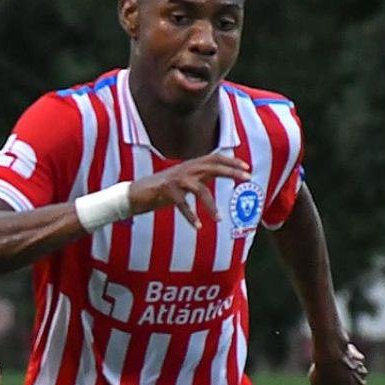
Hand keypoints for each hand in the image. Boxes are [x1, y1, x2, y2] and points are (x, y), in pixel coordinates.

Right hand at [128, 154, 250, 228]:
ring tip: (219, 220)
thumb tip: (220, 174)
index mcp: (191, 165)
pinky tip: (198, 226)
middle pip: (212, 167)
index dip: (232, 162)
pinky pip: (183, 205)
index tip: (247, 168)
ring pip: (200, 190)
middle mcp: (185, 169)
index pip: (215, 158)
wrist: (137, 193)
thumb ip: (200, 176)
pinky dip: (190, 216)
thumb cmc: (162, 189)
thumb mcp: (184, 180)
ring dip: (211, 206)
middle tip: (247, 179)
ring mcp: (176, 179)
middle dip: (231, 172)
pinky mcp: (167, 191)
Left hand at [308, 335, 367, 384]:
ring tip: (340, 375)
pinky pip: (358, 362)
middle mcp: (359, 384)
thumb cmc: (324, 373)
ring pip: (360, 376)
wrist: (330, 350)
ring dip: (353, 377)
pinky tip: (345, 361)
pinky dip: (353, 363)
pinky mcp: (358, 357)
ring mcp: (360, 370)